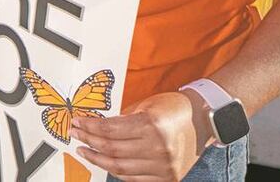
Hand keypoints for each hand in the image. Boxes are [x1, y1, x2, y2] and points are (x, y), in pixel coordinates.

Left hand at [71, 91, 205, 181]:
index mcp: (151, 126)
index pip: (109, 130)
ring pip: (120, 168)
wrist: (203, 119)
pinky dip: (117, 171)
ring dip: (98, 159)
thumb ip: (122, 118)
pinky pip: (135, 178)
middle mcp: (157, 148)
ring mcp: (163, 166)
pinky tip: (106, 163)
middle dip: (89, 141)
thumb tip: (95, 126)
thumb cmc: (173, 108)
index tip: (77, 123)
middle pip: (112, 149)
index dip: (89, 127)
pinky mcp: (168, 177)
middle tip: (75, 134)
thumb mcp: (146, 106)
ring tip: (85, 151)